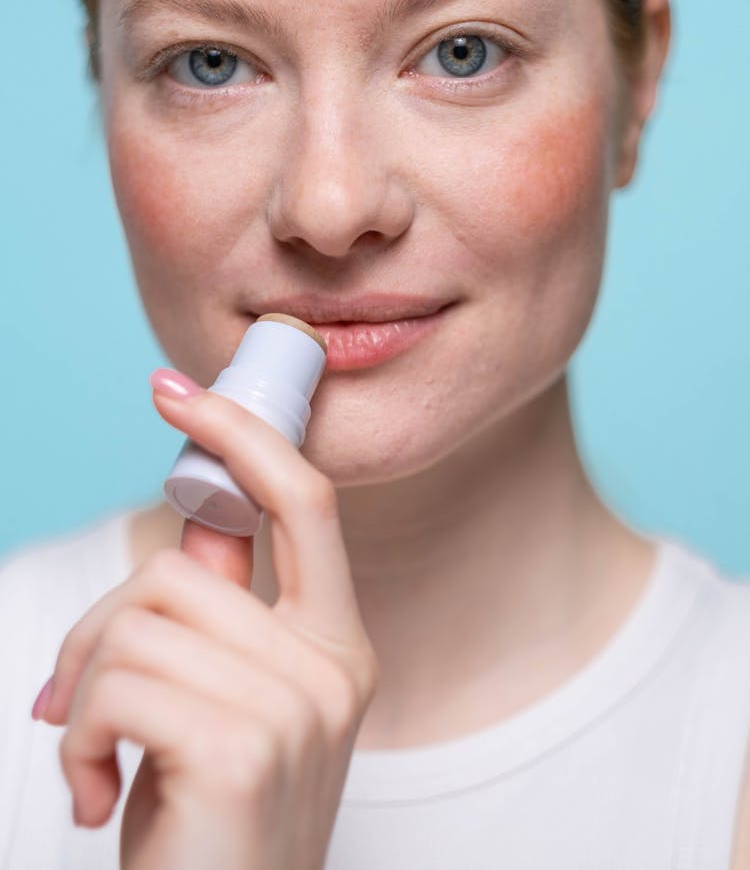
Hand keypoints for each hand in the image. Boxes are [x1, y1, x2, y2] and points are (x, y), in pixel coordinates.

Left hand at [39, 377, 377, 869]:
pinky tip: (93, 795)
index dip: (243, 435)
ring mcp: (297, 708)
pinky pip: (117, 684)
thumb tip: (200, 524)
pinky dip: (75, 738)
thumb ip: (224, 614)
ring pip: (139, 622)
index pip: (305, 503)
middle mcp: (333, 669)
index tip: (176, 393)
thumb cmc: (211, 829)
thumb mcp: (227, 709)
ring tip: (91, 761)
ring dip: (81, 694)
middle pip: (183, 569)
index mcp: (337, 648)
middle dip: (99, 627)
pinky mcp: (243, 749)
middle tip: (68, 700)